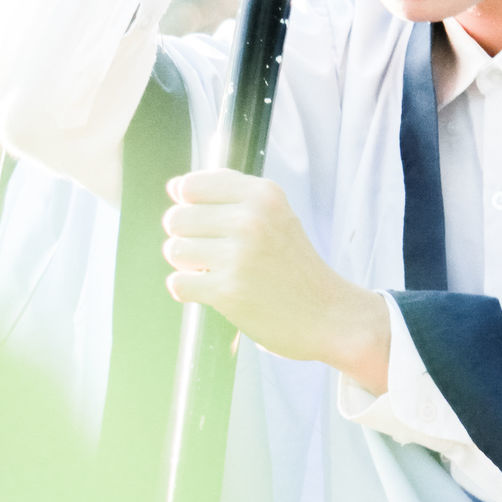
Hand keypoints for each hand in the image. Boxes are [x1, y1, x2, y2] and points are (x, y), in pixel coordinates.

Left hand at [162, 168, 389, 394]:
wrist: (328, 316)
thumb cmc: (292, 263)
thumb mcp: (273, 213)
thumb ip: (227, 193)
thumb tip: (173, 186)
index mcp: (262, 194)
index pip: (189, 185)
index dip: (188, 205)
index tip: (209, 222)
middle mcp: (251, 219)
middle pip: (176, 218)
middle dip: (186, 238)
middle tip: (215, 252)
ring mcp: (239, 256)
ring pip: (174, 250)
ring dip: (187, 265)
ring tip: (216, 271)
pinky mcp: (228, 291)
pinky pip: (178, 283)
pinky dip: (189, 291)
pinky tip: (214, 291)